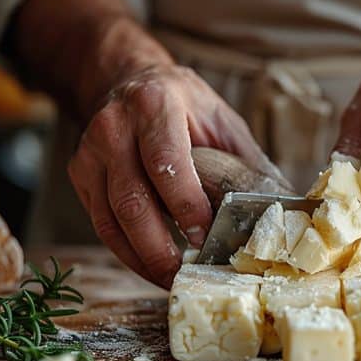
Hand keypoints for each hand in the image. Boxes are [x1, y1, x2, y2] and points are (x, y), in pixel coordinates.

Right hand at [68, 64, 276, 287]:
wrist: (130, 80)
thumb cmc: (185, 105)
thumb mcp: (222, 119)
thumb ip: (245, 160)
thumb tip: (281, 205)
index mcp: (155, 105)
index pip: (165, 162)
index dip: (184, 204)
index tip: (204, 235)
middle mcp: (114, 127)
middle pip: (131, 199)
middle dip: (158, 245)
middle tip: (185, 274)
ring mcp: (90, 152)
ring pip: (110, 218)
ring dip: (141, 256)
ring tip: (170, 279)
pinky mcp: (80, 174)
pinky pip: (101, 223)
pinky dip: (126, 251)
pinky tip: (150, 266)